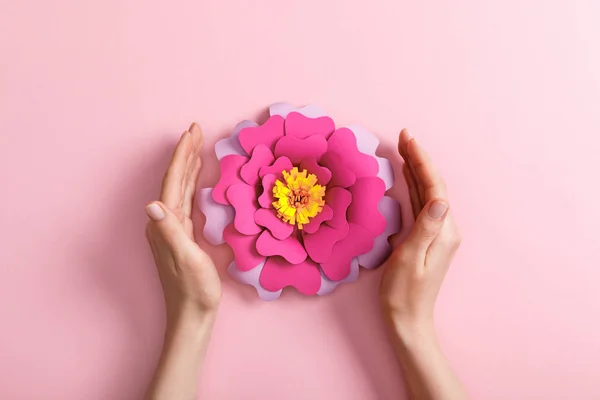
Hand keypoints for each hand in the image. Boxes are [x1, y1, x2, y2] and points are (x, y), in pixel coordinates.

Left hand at [145, 123, 220, 322]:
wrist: (192, 314)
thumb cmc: (193, 290)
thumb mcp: (186, 260)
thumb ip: (170, 231)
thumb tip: (152, 204)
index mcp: (165, 224)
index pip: (173, 181)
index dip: (183, 155)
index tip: (193, 132)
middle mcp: (164, 222)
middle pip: (175, 180)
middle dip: (186, 153)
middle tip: (196, 130)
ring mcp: (173, 228)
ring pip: (180, 188)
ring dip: (188, 165)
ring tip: (197, 146)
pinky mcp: (182, 235)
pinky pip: (186, 200)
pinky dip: (191, 184)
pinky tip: (196, 179)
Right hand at [379, 130, 467, 399]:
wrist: (408, 319)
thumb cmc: (404, 293)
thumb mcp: (411, 259)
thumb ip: (425, 227)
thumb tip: (440, 198)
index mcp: (442, 231)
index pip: (434, 187)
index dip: (420, 161)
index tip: (407, 138)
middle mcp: (444, 228)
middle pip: (432, 185)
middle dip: (418, 159)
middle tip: (404, 135)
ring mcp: (437, 233)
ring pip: (426, 192)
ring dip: (416, 169)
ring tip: (403, 148)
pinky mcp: (427, 238)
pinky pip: (420, 204)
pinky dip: (413, 186)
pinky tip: (406, 177)